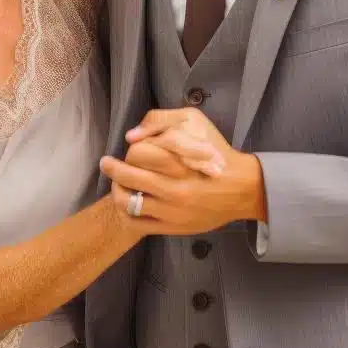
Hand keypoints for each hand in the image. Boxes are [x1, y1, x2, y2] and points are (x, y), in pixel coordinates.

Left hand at [100, 108, 267, 235]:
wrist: (241, 188)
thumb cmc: (215, 152)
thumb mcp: (194, 121)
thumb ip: (161, 120)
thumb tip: (131, 136)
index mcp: (179, 160)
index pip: (137, 153)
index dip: (131, 149)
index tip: (132, 149)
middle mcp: (174, 187)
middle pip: (128, 177)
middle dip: (112, 169)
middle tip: (106, 164)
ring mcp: (172, 210)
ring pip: (128, 203)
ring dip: (116, 192)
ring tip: (117, 185)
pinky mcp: (173, 227)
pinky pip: (137, 224)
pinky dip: (126, 214)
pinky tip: (127, 205)